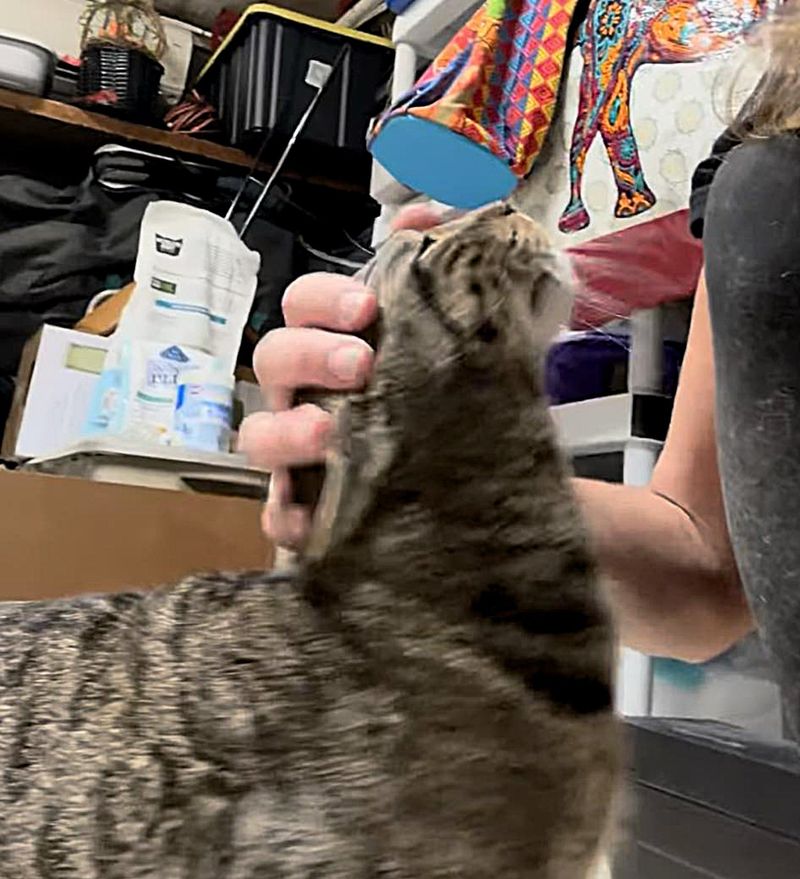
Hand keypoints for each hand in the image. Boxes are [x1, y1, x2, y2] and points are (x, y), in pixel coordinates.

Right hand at [239, 204, 442, 548]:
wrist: (456, 487)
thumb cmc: (434, 403)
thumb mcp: (452, 341)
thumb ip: (438, 277)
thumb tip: (432, 211)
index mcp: (334, 344)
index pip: (304, 304)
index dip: (325, 298)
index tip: (368, 305)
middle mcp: (305, 393)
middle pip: (272, 358)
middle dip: (310, 353)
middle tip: (361, 362)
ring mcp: (297, 455)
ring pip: (259, 437)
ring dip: (288, 429)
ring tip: (331, 432)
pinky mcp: (306, 513)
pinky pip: (276, 516)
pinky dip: (285, 516)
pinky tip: (308, 521)